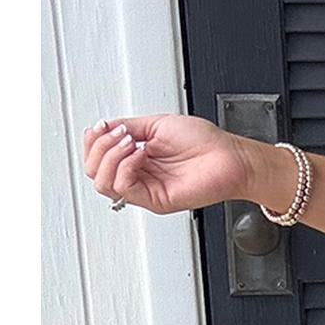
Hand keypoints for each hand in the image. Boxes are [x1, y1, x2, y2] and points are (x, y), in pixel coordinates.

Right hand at [80, 115, 256, 215]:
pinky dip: (126, 167)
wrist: (230, 157)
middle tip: (120, 134)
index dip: (93, 140)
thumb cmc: (206, 143)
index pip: (97, 158)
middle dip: (99, 147)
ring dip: (111, 156)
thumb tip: (103, 127)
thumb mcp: (158, 124)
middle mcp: (138, 176)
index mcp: (136, 159)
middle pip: (94, 172)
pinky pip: (125, 188)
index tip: (103, 125)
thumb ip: (128, 126)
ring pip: (103, 183)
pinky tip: (141, 154)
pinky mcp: (155, 200)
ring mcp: (146, 190)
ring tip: (132, 142)